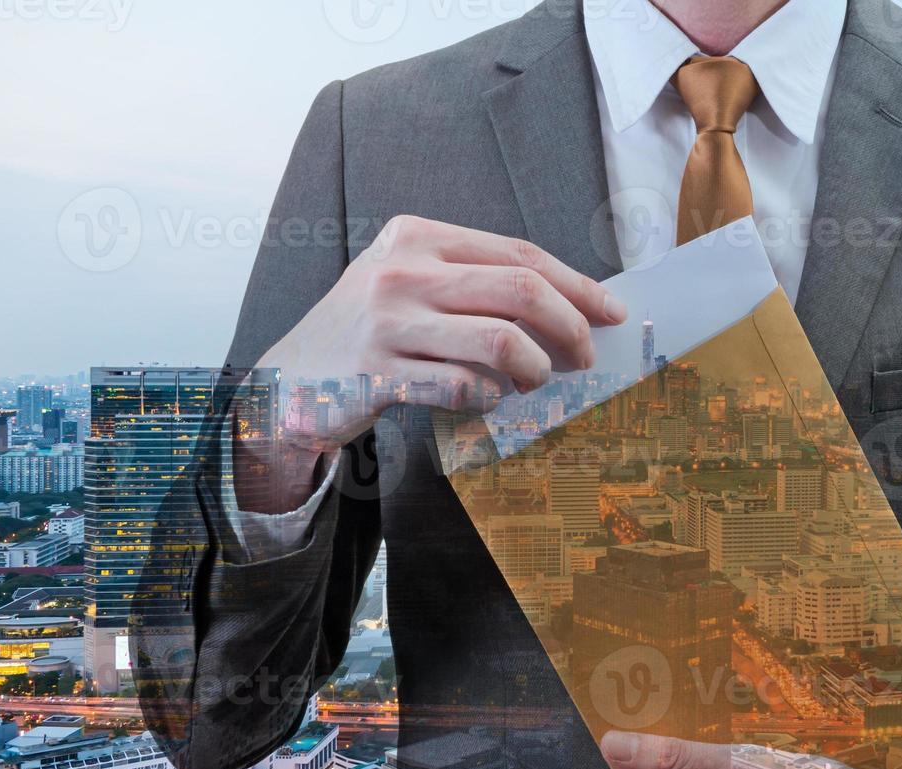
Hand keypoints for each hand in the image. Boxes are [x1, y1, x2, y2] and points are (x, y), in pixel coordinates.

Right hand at [237, 215, 626, 510]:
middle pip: (522, 289)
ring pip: (501, 339)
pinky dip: (492, 396)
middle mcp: (404, 270)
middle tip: (583, 359)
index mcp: (418, 236)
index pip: (520, 253)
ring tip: (533, 383)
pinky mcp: (379, 372)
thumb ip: (473, 283)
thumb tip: (568, 306)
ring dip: (535, 368)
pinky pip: (464, 385)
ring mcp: (389, 320)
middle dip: (571, 328)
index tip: (612, 314)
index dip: (577, 285)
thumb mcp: (410, 284)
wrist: (289, 380)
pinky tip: (491, 399)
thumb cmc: (368, 333)